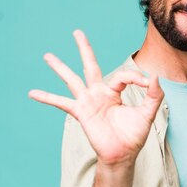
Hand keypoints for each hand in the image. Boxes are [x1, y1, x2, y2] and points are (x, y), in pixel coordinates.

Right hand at [29, 30, 163, 165]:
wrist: (123, 154)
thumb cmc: (134, 135)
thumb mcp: (148, 112)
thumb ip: (154, 94)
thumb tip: (154, 76)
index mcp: (115, 92)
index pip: (123, 76)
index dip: (136, 78)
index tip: (146, 85)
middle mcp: (99, 93)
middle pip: (90, 65)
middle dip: (84, 49)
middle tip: (77, 32)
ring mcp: (88, 101)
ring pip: (72, 79)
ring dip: (60, 67)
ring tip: (47, 55)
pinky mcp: (81, 112)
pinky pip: (62, 103)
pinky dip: (47, 98)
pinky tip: (32, 92)